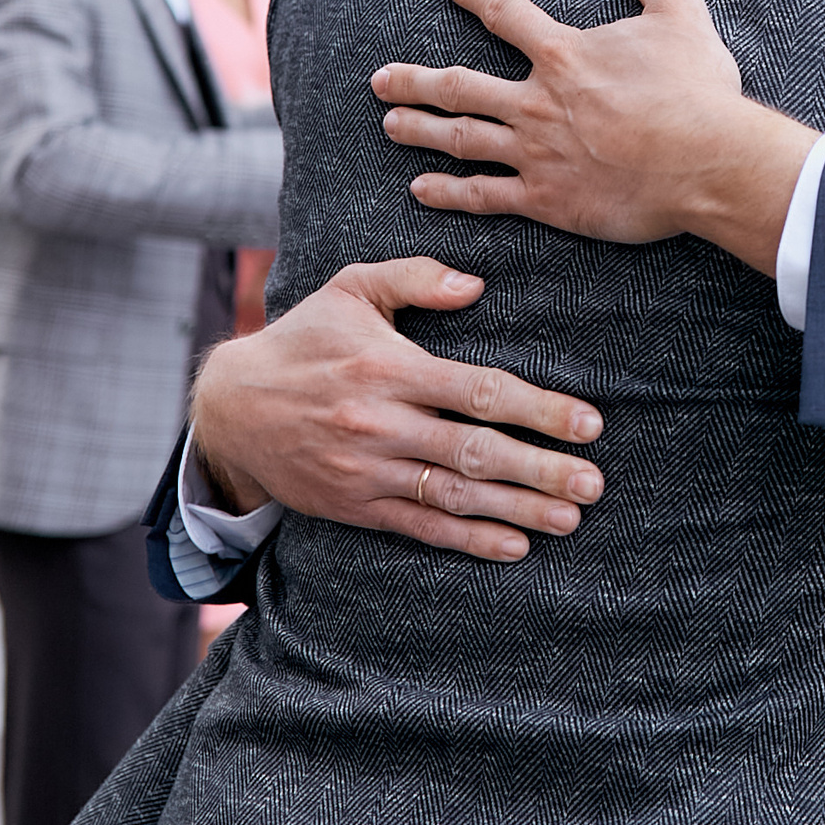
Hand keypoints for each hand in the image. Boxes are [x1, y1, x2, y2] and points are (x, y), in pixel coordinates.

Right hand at [190, 254, 603, 564]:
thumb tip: (476, 284)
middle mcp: (381, 423)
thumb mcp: (351, 289)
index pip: (479, 391)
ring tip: (569, 519)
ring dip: (517, 511)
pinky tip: (512, 546)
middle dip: (542, 470)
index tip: (589, 424)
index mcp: (390, 368)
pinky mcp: (354, 505)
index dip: (539, 410)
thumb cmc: (304, 339)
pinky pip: (418, 526)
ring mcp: (366, 470)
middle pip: (475, 451)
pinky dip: (467, 539)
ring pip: (454, 495)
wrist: (229, 407)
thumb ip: (415, 278)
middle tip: (595, 484)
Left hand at [373, 0, 816, 274]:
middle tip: (380, 78)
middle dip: (415, 80)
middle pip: (460, 85)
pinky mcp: (547, 198)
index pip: (504, 12)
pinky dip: (450, 193)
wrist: (707, 162)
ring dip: (421, 130)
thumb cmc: (697, 90)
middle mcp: (536, 102)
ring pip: (462, 138)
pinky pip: (485, 195)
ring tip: (390, 124)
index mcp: (563, 54)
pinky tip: (421, 190)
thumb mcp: (682, 17)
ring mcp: (535, 152)